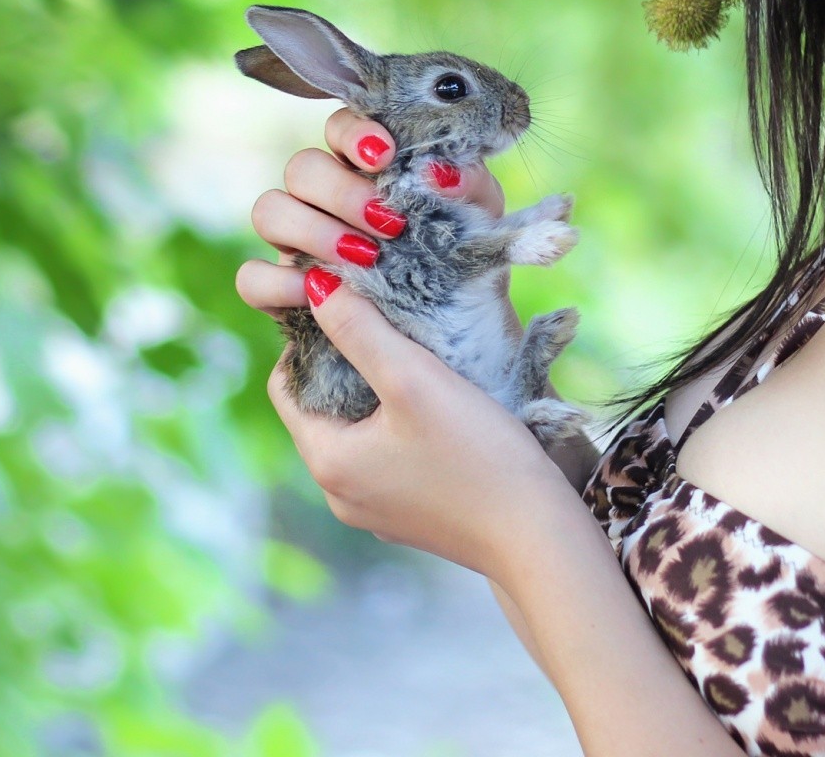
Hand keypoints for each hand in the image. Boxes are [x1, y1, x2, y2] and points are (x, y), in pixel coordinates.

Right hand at [234, 106, 511, 322]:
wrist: (454, 330)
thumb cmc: (460, 256)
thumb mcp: (478, 219)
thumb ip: (469, 186)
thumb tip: (441, 172)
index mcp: (363, 167)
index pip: (339, 126)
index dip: (353, 132)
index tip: (384, 155)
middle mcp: (321, 196)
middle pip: (301, 166)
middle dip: (342, 192)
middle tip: (389, 224)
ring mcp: (295, 240)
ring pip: (268, 209)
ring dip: (312, 230)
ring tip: (363, 257)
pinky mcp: (282, 290)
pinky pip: (252, 277)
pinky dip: (280, 282)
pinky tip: (322, 291)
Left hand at [235, 106, 565, 579]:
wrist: (539, 538)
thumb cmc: (478, 455)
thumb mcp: (414, 379)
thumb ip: (360, 329)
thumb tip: (316, 285)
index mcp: (326, 462)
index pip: (285, 386)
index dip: (307, 339)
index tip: (345, 305)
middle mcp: (339, 494)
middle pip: (320, 410)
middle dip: (343, 365)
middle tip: (381, 322)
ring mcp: (374, 512)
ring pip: (356, 434)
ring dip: (374, 396)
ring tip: (411, 359)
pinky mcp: (410, 518)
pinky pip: (386, 460)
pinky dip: (398, 429)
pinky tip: (437, 407)